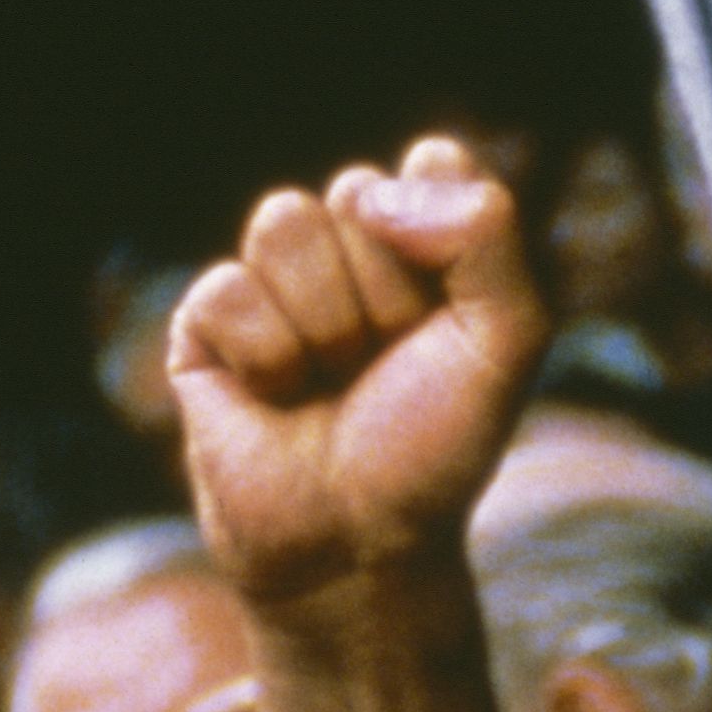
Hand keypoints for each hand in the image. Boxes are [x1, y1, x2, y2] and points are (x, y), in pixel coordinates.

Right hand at [171, 138, 549, 612]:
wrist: (357, 547)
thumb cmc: (432, 449)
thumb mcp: (505, 343)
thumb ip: (489, 236)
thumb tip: (385, 183)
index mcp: (422, 238)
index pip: (431, 164)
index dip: (444, 246)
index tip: (450, 324)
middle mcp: (346, 246)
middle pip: (356, 188)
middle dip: (384, 290)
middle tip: (385, 365)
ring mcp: (273, 281)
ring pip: (283, 220)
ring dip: (324, 320)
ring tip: (329, 382)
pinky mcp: (205, 323)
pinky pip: (229, 287)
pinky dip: (267, 358)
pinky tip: (275, 400)